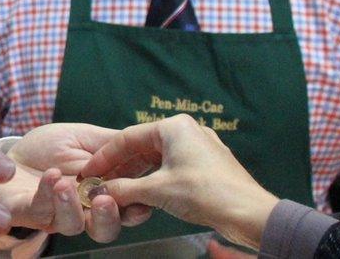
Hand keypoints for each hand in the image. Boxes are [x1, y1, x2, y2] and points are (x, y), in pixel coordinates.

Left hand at [0, 123, 150, 243]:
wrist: (10, 149)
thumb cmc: (50, 147)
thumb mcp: (84, 138)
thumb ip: (112, 145)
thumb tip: (145, 144)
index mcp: (102, 193)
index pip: (128, 208)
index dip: (137, 208)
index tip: (141, 200)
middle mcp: (82, 211)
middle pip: (105, 229)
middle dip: (109, 218)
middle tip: (105, 200)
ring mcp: (55, 215)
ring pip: (72, 226)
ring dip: (72, 206)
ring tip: (67, 184)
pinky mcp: (28, 212)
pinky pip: (40, 210)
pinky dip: (47, 192)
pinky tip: (51, 175)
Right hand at [81, 114, 278, 249]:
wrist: (250, 214)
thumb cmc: (205, 193)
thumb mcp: (157, 191)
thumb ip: (123, 190)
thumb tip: (99, 192)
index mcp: (173, 126)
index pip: (126, 138)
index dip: (104, 157)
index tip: (89, 172)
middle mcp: (187, 131)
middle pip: (142, 148)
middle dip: (120, 168)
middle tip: (101, 183)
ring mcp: (200, 148)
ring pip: (157, 160)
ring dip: (137, 176)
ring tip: (118, 191)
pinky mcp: (208, 165)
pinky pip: (172, 168)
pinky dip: (155, 180)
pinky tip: (144, 195)